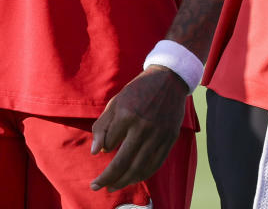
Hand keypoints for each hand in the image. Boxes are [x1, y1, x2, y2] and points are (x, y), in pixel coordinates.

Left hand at [89, 66, 187, 192]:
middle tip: (98, 187)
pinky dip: (143, 174)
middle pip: (124, 162)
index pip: (110, 143)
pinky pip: (155, 164)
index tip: (99, 153)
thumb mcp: (115, 102)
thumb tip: (97, 153)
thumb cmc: (137, 91)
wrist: (168, 80)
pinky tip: (133, 178)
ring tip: (114, 186)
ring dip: (125, 181)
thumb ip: (103, 127)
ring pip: (140, 167)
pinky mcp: (170, 139)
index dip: (102, 151)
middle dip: (109, 178)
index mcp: (127, 115)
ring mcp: (159, 135)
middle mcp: (143, 127)